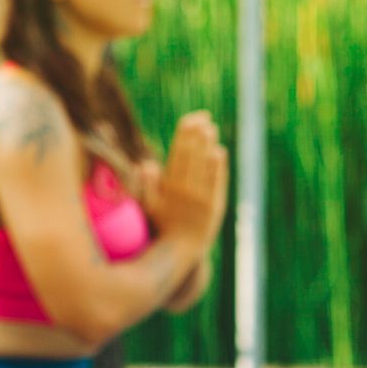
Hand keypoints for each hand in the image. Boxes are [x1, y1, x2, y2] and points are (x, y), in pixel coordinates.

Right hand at [144, 111, 228, 259]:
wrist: (181, 250)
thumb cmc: (162, 225)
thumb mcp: (148, 206)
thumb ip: (147, 185)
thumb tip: (146, 164)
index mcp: (169, 188)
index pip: (178, 154)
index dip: (184, 135)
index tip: (189, 119)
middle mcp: (186, 192)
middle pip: (193, 156)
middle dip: (198, 134)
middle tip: (203, 117)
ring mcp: (202, 199)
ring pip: (206, 166)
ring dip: (209, 145)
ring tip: (211, 128)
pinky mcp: (216, 206)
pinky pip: (218, 182)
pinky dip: (219, 167)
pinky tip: (220, 151)